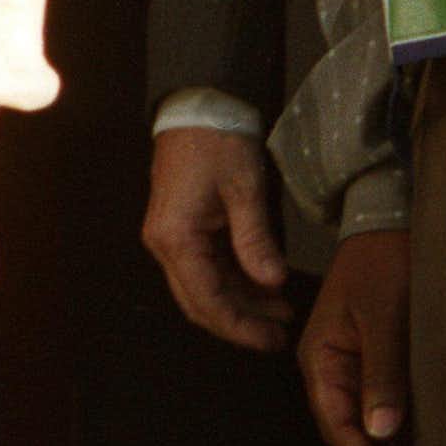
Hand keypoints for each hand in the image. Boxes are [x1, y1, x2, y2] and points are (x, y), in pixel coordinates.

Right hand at [143, 126, 291, 348]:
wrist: (196, 105)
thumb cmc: (218, 143)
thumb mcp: (244, 189)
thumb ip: (256, 239)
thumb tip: (273, 283)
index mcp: (175, 237)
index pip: (206, 300)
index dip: (240, 327)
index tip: (272, 340)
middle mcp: (164, 244)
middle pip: (199, 302)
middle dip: (239, 323)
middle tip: (279, 336)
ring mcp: (170, 236)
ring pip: (202, 288)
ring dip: (239, 304)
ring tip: (281, 311)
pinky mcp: (180, 228)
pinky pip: (205, 269)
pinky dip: (233, 282)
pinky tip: (263, 286)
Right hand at [298, 228, 415, 445]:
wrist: (389, 223)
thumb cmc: (384, 266)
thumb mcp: (384, 317)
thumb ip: (382, 373)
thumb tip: (379, 432)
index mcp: (320, 357)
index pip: (337, 425)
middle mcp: (328, 368)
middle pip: (347, 434)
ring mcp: (348, 367)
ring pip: (363, 428)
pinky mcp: (370, 363)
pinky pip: (377, 411)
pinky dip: (398, 439)